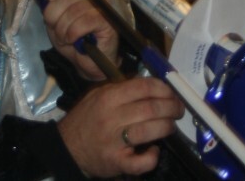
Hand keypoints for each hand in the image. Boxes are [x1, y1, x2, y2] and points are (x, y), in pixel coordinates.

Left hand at [42, 0, 118, 79]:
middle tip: (58, 28)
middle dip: (54, 16)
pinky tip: (74, 40)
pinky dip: (72, 34)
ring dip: (63, 29)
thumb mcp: (54, 18)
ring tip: (66, 37)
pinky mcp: (107, 21)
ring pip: (73, 12)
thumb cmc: (71, 39)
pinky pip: (83, 23)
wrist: (86, 62)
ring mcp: (102, 6)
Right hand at [57, 77, 184, 177]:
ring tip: (170, 126)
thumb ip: (121, 87)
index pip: (143, 87)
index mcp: (108, 97)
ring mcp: (114, 142)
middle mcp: (111, 117)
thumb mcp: (97, 95)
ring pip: (150, 131)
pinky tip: (154, 151)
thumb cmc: (85, 119)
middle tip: (178, 110)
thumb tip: (148, 82)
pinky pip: (141, 162)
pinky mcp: (116, 162)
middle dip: (171, 107)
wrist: (66, 148)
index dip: (164, 88)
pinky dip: (152, 157)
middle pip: (151, 108)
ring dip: (167, 127)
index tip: (172, 93)